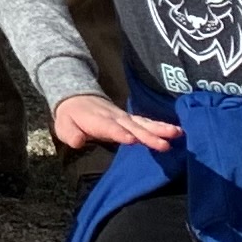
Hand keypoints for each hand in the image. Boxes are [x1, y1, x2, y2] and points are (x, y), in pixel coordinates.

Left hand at [54, 91, 182, 155]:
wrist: (77, 98)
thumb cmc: (71, 117)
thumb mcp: (63, 126)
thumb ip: (70, 134)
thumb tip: (78, 141)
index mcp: (99, 121)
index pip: (111, 128)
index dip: (121, 133)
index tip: (132, 139)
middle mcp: (116, 118)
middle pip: (134, 127)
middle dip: (149, 135)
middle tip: (165, 144)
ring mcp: (125, 117)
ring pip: (144, 123)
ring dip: (160, 129)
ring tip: (177, 133)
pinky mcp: (131, 119)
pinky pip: (147, 122)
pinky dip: (161, 126)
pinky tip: (177, 131)